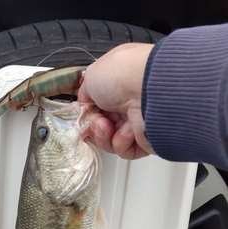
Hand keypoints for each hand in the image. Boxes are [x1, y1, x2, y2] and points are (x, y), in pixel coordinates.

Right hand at [78, 43, 154, 159]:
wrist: (148, 90)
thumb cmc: (123, 75)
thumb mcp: (91, 76)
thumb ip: (84, 93)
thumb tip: (84, 104)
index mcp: (119, 82)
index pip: (99, 104)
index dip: (89, 112)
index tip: (83, 114)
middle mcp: (130, 100)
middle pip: (104, 125)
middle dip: (95, 126)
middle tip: (97, 120)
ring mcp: (138, 120)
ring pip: (111, 140)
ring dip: (105, 136)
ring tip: (109, 126)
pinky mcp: (146, 138)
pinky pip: (125, 150)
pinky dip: (121, 143)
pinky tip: (127, 131)